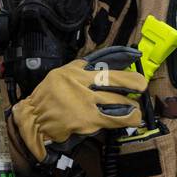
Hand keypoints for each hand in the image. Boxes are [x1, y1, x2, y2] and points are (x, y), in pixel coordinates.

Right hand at [11, 56, 145, 161]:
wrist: (34, 120)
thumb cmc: (48, 97)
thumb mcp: (61, 75)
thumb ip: (81, 70)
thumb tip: (108, 65)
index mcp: (75, 71)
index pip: (102, 59)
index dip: (122, 56)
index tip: (136, 57)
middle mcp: (81, 84)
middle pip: (114, 79)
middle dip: (134, 82)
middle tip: (142, 86)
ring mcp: (85, 102)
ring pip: (118, 101)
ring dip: (131, 105)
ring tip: (135, 109)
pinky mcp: (88, 119)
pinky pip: (114, 118)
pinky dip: (126, 118)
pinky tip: (130, 119)